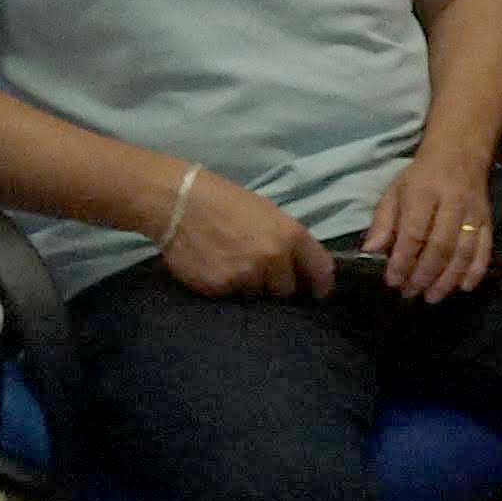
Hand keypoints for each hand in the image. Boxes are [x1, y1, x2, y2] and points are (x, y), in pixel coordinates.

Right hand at [161, 164, 327, 296]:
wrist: (180, 203)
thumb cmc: (226, 202)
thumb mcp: (267, 213)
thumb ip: (287, 241)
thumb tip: (299, 268)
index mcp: (291, 235)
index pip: (321, 270)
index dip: (321, 285)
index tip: (317, 293)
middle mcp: (274, 257)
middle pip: (287, 290)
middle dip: (277, 286)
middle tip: (260, 274)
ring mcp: (247, 275)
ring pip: (258, 296)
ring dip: (250, 288)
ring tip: (234, 269)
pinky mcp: (222, 287)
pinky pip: (232, 298)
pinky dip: (227, 289)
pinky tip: (216, 271)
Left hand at [363, 151, 496, 300]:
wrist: (461, 152)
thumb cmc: (422, 175)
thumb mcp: (395, 191)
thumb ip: (383, 222)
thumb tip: (370, 251)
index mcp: (424, 192)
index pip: (414, 232)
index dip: (403, 260)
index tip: (392, 280)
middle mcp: (452, 203)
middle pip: (440, 246)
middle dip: (424, 275)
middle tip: (410, 293)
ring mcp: (474, 213)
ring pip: (463, 252)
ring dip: (447, 279)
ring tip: (432, 297)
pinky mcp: (489, 220)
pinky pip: (485, 249)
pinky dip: (475, 271)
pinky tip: (463, 288)